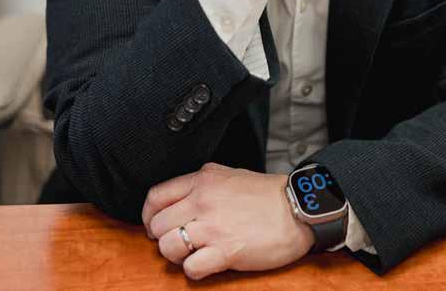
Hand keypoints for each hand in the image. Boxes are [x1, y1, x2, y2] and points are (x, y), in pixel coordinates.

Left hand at [141, 163, 314, 279]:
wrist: (296, 209)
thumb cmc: (267, 195)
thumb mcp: (229, 176)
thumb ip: (203, 184)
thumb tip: (180, 200)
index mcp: (203, 180)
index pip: (156, 196)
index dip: (149, 215)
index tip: (155, 225)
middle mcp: (203, 200)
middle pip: (158, 225)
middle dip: (164, 238)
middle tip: (179, 242)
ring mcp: (212, 226)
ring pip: (168, 247)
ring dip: (177, 255)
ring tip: (195, 253)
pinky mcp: (224, 251)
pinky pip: (190, 268)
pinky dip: (195, 270)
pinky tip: (208, 264)